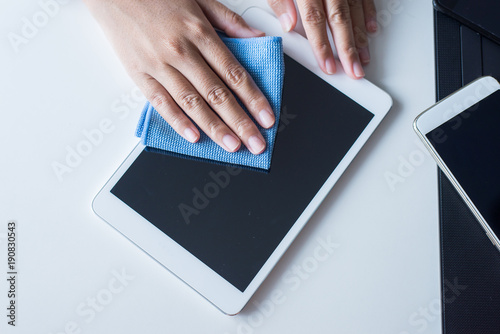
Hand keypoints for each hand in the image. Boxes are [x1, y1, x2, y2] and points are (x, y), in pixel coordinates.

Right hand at [84, 0, 275, 153]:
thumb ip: (230, 21)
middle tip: (256, 142)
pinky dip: (178, 122)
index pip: (234, 74)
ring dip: (215, 128)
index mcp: (200, 32)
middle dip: (241, 122)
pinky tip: (194, 137)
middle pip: (217, 94)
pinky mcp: (139, 75)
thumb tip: (257, 39)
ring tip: (232, 145)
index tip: (267, 117)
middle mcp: (181, 51)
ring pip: (192, 103)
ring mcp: (159, 65)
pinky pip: (161, 103)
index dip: (254, 99)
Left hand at [268, 0, 376, 78]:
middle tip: (353, 71)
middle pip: (340, 21)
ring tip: (362, 58)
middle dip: (348, 50)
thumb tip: (287, 24)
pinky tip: (370, 30)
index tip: (328, 66)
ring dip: (359, 37)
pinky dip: (368, 14)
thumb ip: (280, 1)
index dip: (322, 46)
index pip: (315, 20)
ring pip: (354, 12)